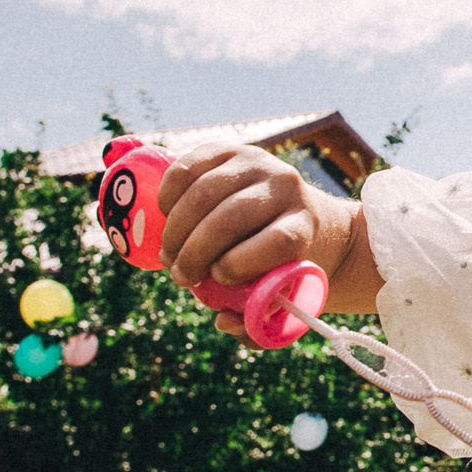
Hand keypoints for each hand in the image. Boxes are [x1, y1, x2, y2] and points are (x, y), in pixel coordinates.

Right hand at [155, 143, 361, 334]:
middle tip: (181, 277)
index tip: (219, 279)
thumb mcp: (284, 298)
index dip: (243, 262)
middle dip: (195, 251)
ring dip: (176, 229)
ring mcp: (258, 163)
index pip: (279, 240)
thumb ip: (257, 321)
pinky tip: (165, 216)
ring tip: (169, 254)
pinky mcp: (231, 150)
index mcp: (306, 226)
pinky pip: (188, 166)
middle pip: (232, 216)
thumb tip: (223, 320)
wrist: (305, 220)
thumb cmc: (287, 267)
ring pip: (205, 191)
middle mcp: (287, 188)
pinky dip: (168, 193)